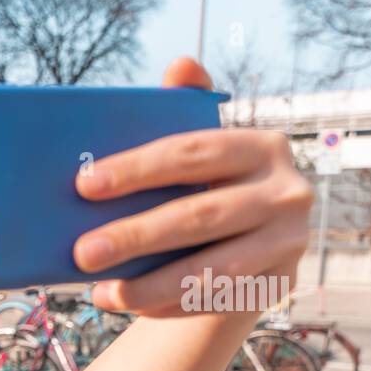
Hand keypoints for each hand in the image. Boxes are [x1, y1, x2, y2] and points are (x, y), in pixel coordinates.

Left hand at [72, 57, 314, 315]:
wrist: (250, 246)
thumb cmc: (208, 189)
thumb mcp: (201, 154)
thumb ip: (186, 112)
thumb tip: (181, 65)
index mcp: (261, 148)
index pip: (191, 153)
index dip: (137, 168)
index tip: (84, 185)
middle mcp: (286, 192)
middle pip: (198, 216)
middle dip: (135, 236)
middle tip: (82, 253)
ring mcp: (287, 242)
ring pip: (209, 269)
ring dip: (148, 286)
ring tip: (100, 293)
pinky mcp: (279, 283)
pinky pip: (215, 299)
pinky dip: (167, 305)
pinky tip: (129, 303)